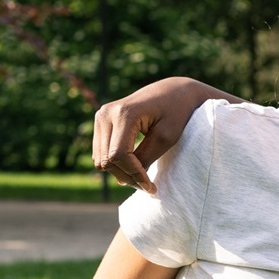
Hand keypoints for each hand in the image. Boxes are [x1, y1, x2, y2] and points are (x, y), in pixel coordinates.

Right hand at [91, 77, 219, 193]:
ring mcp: (101, 116)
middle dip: (127, 176)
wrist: (175, 92)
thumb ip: (145, 157)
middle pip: (107, 160)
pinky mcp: (101, 121)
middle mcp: (106, 113)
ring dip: (121, 172)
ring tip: (143, 177)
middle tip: (149, 186)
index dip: (134, 175)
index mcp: (124, 113)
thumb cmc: (177, 113)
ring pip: (101, 159)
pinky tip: (135, 166)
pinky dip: (116, 164)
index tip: (151, 187)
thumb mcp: (166, 137)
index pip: (118, 155)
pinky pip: (101, 152)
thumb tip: (125, 180)